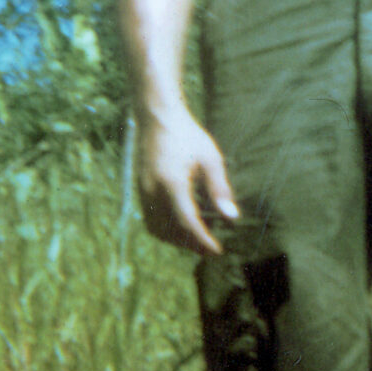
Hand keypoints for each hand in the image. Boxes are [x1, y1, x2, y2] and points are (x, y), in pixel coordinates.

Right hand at [135, 105, 237, 254]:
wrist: (157, 118)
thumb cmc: (188, 135)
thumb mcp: (210, 158)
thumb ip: (219, 189)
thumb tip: (231, 217)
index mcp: (171, 183)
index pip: (187, 223)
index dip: (202, 241)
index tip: (218, 251)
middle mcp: (153, 191)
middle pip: (172, 231)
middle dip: (192, 244)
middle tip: (212, 249)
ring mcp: (143, 192)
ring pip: (158, 229)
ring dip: (178, 240)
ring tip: (199, 240)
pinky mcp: (140, 191)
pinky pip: (150, 220)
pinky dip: (166, 230)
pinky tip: (182, 227)